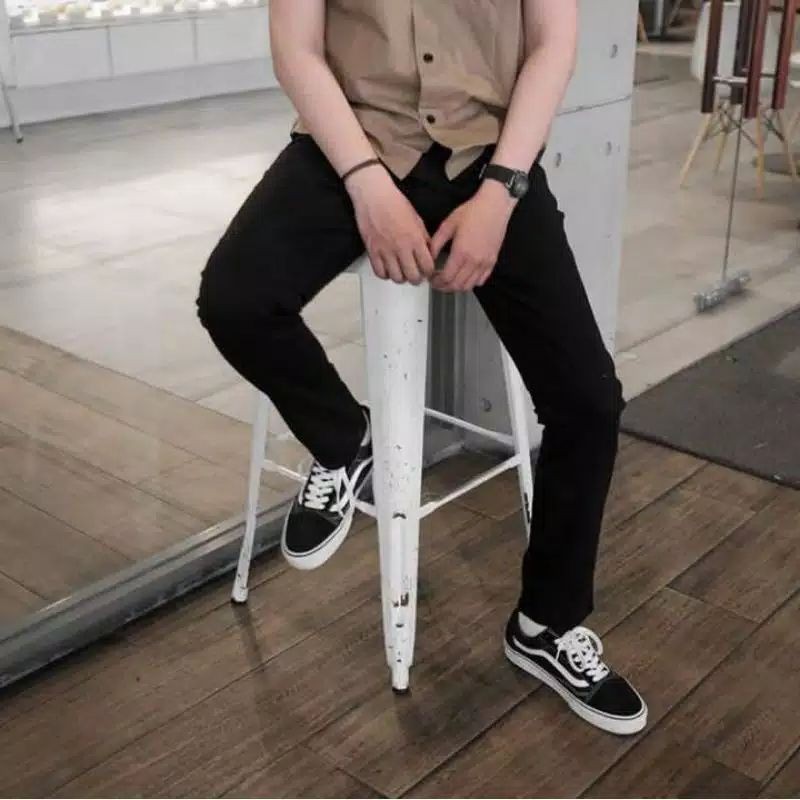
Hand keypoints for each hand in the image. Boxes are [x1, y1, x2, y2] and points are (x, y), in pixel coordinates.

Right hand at [346, 166, 434, 284]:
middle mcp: (402, 248)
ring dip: (401, 277)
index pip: (427, 266)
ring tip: (401, 272)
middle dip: (416, 278)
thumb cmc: (395, 203)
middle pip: (413, 276)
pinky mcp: (373, 251)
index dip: (429, 272)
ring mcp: (386, 251)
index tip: (427, 270)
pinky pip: (380, 273)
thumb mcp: (417, 219)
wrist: (374, 195)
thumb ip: (423, 238)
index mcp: (415, 239)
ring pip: (396, 278)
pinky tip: (388, 269)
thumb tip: (428, 252)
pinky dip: (385, 274)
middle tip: (415, 275)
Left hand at [430, 180, 516, 292]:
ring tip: (449, 281)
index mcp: (461, 252)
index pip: (446, 277)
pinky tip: (464, 276)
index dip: (436, 282)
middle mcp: (474, 261)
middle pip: (457, 285)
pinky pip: (481, 280)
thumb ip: (436, 243)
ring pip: (469, 286)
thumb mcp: (448, 225)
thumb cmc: (472, 211)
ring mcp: (484, 263)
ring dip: (457, 287)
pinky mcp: (492, 261)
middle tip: (437, 283)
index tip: (431, 279)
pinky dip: (471, 283)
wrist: (494, 205)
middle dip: (444, 287)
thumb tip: (429, 256)